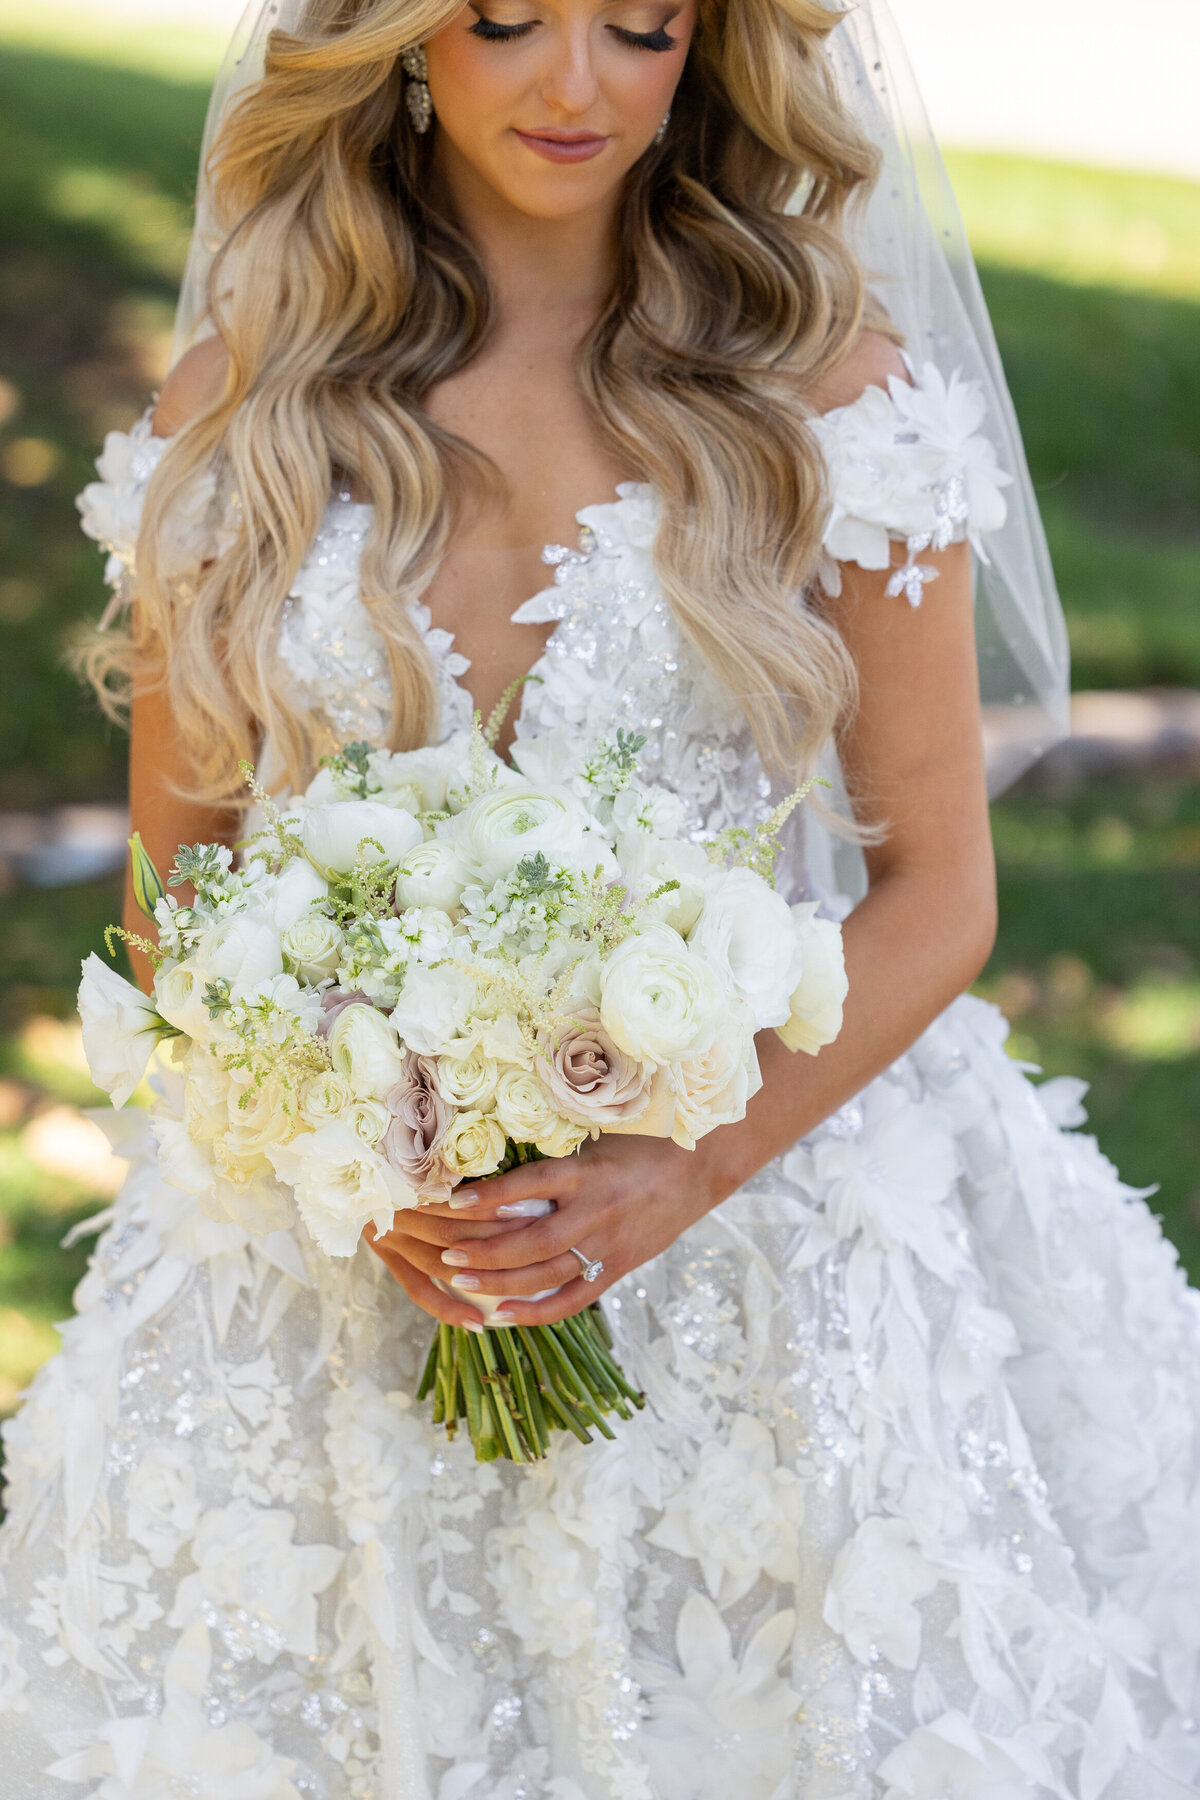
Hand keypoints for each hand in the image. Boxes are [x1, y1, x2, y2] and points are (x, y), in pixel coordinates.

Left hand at [366, 1133, 726, 1328]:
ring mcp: (608, 1245)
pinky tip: (502, 1315)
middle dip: (484, 1252)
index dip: (490, 1196)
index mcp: (587, 1173)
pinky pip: (573, 1299)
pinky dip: (536, 1312)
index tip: (452, 1202)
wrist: (698, 1168)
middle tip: (446, 1255)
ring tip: (459, 1282)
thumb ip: (553, 1154)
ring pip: (546, 1275)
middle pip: (531, 1243)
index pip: (530, 1185)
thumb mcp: (597, 1139)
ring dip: (500, 1284)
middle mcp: (595, 1212)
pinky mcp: (618, 1268)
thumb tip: (495, 1153)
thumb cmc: (640, 1143)